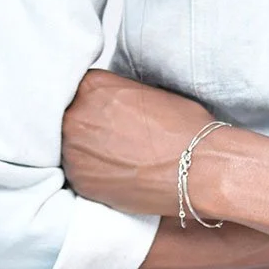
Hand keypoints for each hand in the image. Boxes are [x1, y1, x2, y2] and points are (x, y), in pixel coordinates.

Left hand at [62, 69, 216, 216]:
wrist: (197, 168)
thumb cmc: (184, 128)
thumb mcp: (150, 94)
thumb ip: (120, 96)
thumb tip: (112, 105)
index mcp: (94, 86)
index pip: (78, 88)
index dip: (95, 100)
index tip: (105, 109)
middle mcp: (76, 116)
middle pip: (70, 116)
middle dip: (88, 124)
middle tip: (113, 133)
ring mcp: (73, 151)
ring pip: (71, 146)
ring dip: (87, 149)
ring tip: (117, 155)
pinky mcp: (79, 182)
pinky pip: (78, 172)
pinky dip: (93, 172)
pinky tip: (116, 171)